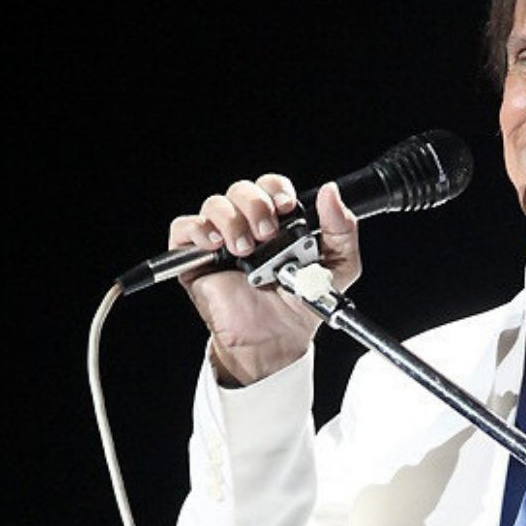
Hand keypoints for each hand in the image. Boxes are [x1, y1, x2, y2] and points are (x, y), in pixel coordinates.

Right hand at [168, 174, 361, 384]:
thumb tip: (332, 193)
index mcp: (279, 222)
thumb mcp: (339, 265)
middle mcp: (248, 226)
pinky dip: (198, 229)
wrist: (278, 338)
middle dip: (256, 204)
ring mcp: (220, 240)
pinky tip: (216, 245)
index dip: (276, 189)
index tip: (286, 207)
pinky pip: (183, 227)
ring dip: (232, 220)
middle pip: (242, 189)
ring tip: (246, 251)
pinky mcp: (195, 260)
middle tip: (268, 234)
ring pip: (214, 203)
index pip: (270, 186)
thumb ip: (342, 228)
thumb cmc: (302, 303)